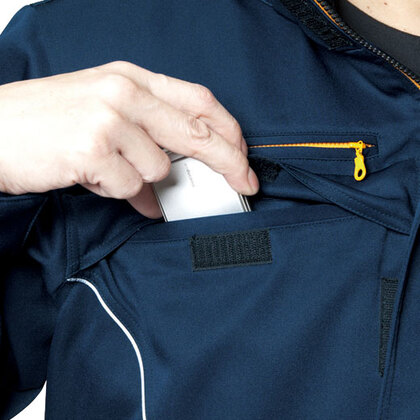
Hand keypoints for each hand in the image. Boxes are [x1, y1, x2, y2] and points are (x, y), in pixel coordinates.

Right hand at [0, 61, 258, 217]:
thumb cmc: (47, 121)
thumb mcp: (102, 114)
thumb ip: (144, 142)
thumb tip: (164, 188)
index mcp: (130, 77)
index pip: (198, 100)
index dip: (228, 128)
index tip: (243, 154)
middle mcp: (124, 92)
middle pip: (197, 132)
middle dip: (229, 162)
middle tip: (247, 183)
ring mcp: (108, 119)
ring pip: (159, 168)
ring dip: (138, 179)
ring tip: (103, 168)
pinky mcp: (93, 149)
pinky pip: (130, 187)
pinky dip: (117, 192)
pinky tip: (90, 176)